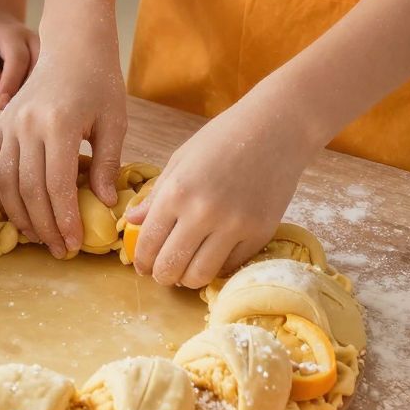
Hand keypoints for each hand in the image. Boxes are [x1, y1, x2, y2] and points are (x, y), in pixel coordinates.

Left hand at [0, 5, 39, 109]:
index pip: (17, 59)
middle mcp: (33, 42)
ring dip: (37, 95)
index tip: (0, 104)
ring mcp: (43, 52)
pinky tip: (30, 109)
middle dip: (28, 93)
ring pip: (48, 75)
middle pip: (39, 68)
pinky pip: (47, 79)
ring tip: (23, 115)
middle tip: (14, 116)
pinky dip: (40, 93)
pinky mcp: (45, 62)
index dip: (10, 82)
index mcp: (13, 34)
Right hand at [0, 33, 127, 258]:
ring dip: (21, 216)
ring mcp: (8, 124)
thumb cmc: (99, 82)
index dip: (64, 219)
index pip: (56, 184)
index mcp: (57, 124)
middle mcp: (26, 125)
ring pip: (5, 182)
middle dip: (45, 226)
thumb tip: (105, 204)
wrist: (72, 46)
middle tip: (61, 250)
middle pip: (29, 189)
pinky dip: (0, 194)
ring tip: (41, 238)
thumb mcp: (114, 122)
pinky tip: (16, 213)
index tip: (75, 244)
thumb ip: (107, 163)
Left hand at [126, 85, 314, 288]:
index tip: (141, 266)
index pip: (148, 243)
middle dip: (161, 275)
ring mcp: (234, 226)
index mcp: (177, 191)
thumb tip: (132, 222)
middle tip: (161, 272)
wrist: (277, 130)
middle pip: (171, 268)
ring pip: (200, 276)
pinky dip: (217, 267)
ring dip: (187, 279)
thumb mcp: (181, 159)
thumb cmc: (224, 137)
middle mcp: (203, 213)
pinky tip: (212, 255)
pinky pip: (230, 267)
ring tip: (185, 270)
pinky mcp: (260, 234)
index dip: (141, 261)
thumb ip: (156, 194)